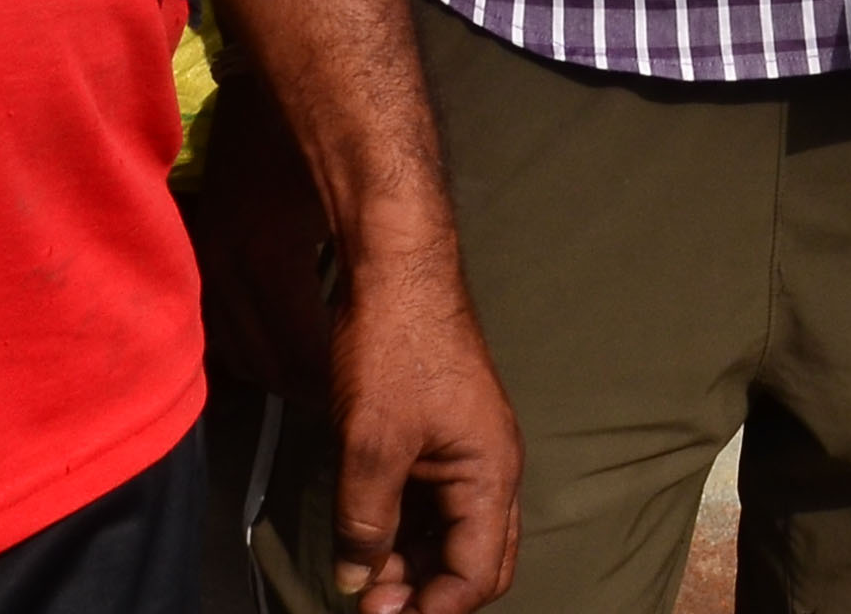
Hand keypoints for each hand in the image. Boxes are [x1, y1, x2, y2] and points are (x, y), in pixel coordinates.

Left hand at [328, 238, 523, 613]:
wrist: (397, 270)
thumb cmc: (394, 349)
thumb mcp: (372, 445)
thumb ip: (365, 524)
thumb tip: (359, 584)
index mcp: (491, 474)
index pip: (479, 574)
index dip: (434, 610)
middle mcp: (489, 469)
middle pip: (475, 561)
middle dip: (429, 594)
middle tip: (372, 608)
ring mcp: (465, 453)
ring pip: (449, 535)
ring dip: (411, 566)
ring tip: (361, 582)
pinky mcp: (439, 439)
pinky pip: (429, 504)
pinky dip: (402, 531)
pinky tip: (365, 543)